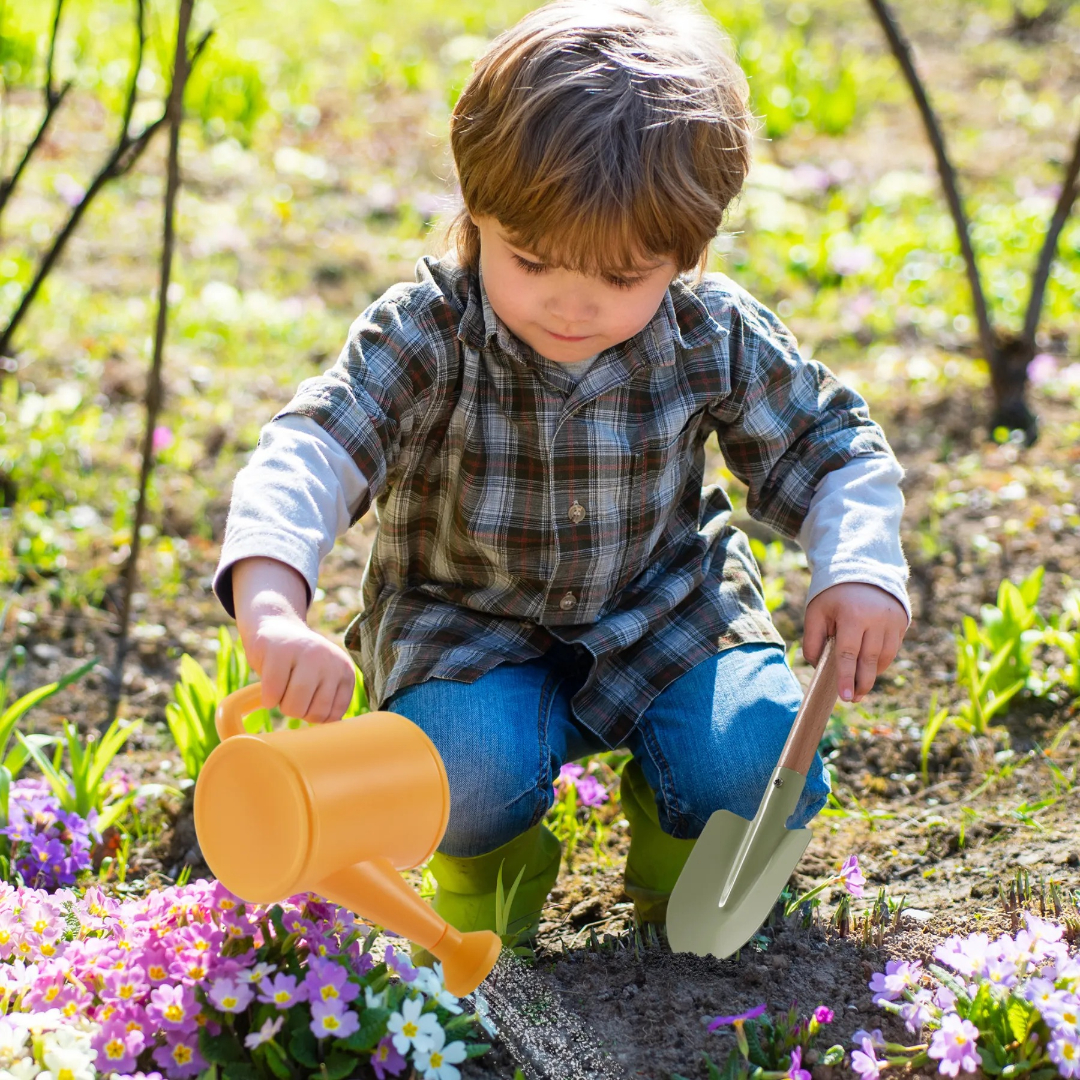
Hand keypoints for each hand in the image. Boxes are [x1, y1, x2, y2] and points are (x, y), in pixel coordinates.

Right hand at [242, 609, 356, 724]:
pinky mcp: (279, 651)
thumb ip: (329, 703)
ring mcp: (306, 653)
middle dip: (298, 712)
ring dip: (281, 705)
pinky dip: (267, 698)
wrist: (275, 627)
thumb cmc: (299, 664)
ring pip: (293, 706)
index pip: (334, 716)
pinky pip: (272, 693)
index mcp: (344, 671)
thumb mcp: (323, 679)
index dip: (315, 717)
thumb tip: (328, 741)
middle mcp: (330, 660)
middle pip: (313, 713)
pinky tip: (268, 686)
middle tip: (291, 694)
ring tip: (282, 688)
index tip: (308, 702)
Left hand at [803, 582, 907, 702]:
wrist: (863, 569)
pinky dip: (881, 661)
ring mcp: (893, 621)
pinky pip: (892, 649)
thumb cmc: (833, 594)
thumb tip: (816, 666)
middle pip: (869, 660)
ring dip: (872, 674)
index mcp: (853, 615)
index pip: (849, 653)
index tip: (845, 697)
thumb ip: (813, 639)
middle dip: (861, 683)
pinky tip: (870, 668)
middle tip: (852, 699)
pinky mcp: (902, 622)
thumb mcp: (816, 612)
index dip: (847, 677)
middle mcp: (877, 619)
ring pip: (884, 657)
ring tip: (860, 688)